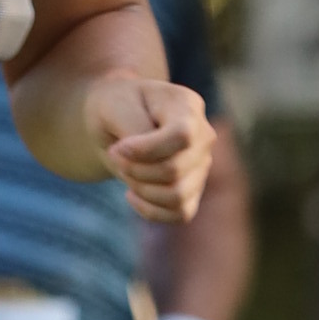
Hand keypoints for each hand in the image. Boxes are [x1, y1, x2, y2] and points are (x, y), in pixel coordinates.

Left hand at [84, 73, 210, 224]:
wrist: (115, 121)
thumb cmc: (116, 107)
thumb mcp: (115, 105)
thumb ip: (134, 126)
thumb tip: (146, 156)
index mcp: (188, 105)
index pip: (182, 136)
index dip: (147, 150)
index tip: (118, 148)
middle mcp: (203, 136)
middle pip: (174, 170)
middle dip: (135, 170)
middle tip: (114, 156)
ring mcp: (202, 164)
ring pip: (178, 196)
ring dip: (141, 190)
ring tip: (125, 172)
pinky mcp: (194, 190)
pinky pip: (180, 213)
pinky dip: (150, 210)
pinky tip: (132, 194)